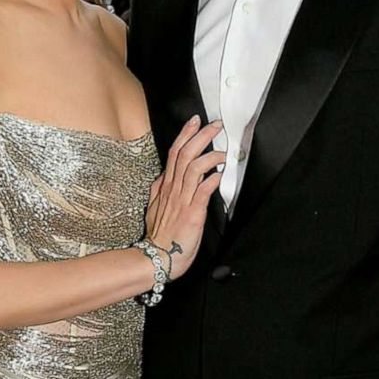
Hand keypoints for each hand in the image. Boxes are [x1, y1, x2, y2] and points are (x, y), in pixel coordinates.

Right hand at [143, 116, 225, 281]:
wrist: (157, 257)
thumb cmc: (160, 235)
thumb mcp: (155, 206)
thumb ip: (162, 189)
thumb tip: (168, 174)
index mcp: (164, 186)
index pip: (174, 153)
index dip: (185, 135)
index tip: (195, 121)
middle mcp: (172, 189)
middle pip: (184, 154)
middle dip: (201, 136)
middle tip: (214, 125)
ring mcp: (182, 200)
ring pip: (193, 168)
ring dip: (210, 156)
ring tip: (222, 152)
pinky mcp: (192, 213)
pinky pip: (203, 191)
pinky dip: (212, 180)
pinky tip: (221, 174)